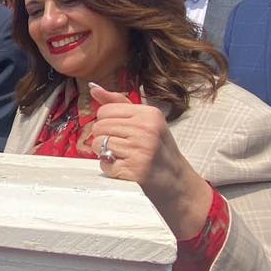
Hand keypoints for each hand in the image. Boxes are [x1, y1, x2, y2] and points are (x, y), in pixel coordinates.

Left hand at [88, 83, 211, 238]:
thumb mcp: (146, 121)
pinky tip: (124, 168)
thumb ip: (119, 103)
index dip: (106, 122)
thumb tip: (94, 89)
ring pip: (97, 144)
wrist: (177, 182)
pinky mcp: (134, 170)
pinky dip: (110, 168)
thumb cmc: (158, 150)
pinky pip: (104, 164)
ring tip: (122, 156)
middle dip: (103, 138)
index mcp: (149, 114)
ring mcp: (140, 150)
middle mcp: (145, 130)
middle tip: (121, 146)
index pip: (104, 111)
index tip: (119, 131)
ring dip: (105, 153)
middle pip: (99, 127)